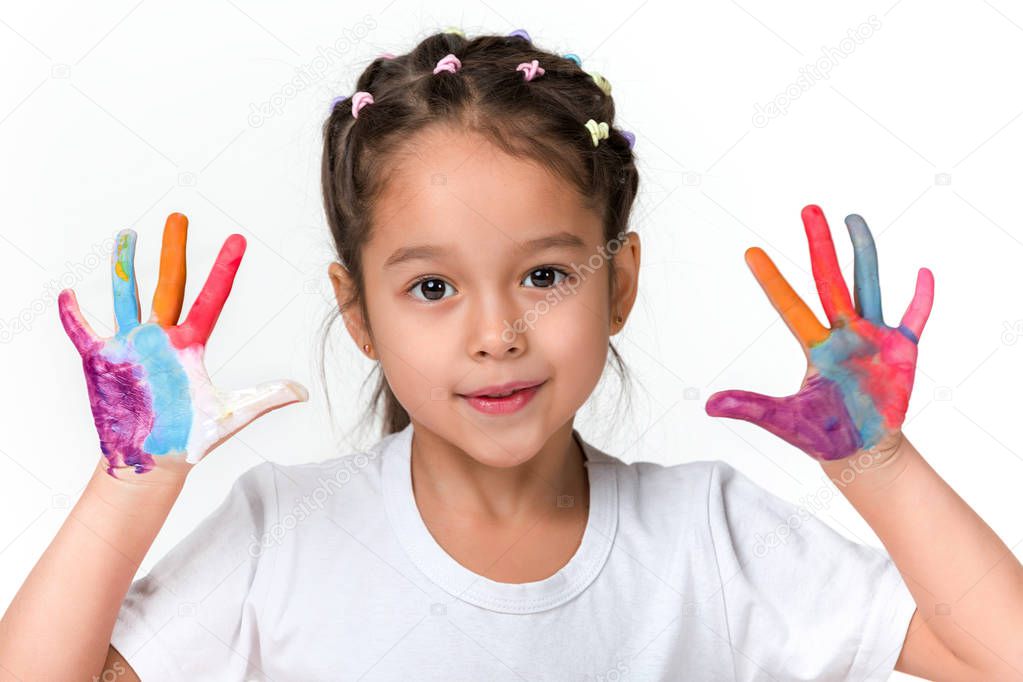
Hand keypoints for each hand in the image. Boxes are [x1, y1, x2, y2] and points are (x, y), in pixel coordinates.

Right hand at [58, 213, 307, 478]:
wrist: (152, 463)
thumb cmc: (190, 439)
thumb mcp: (231, 414)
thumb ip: (266, 399)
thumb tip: (304, 392)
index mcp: (192, 345)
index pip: (212, 299)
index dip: (224, 270)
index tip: (238, 240)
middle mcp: (162, 338)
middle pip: (169, 284)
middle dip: (173, 250)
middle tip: (179, 217)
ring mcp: (131, 346)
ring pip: (127, 296)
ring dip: (125, 267)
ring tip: (127, 235)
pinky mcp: (102, 360)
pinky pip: (83, 331)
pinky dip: (73, 315)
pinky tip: (68, 294)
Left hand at [705, 204, 933, 461]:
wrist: (861, 452)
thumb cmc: (823, 434)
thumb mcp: (784, 421)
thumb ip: (751, 408)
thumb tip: (709, 406)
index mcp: (814, 347)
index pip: (788, 306)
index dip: (771, 281)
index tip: (750, 252)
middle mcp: (842, 334)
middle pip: (829, 281)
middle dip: (820, 246)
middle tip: (809, 209)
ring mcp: (873, 338)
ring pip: (867, 286)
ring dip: (863, 254)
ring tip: (853, 219)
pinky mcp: (903, 352)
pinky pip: (914, 319)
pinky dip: (921, 299)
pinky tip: (923, 273)